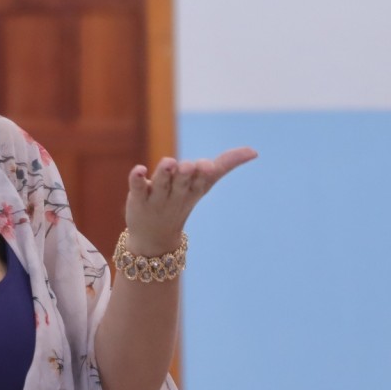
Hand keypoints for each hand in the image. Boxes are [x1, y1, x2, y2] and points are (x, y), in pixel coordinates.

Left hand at [124, 147, 257, 254]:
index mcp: (194, 189)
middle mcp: (176, 193)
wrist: (154, 239)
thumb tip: (254, 151)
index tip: (210, 165)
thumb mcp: (203, 185)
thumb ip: (225, 165)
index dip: (206, 172)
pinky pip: (136, 187)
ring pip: (161, 183)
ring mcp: (156, 196)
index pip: (203, 179)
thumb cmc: (181, 202)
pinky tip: (138, 170)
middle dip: (187, 173)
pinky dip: (136, 179)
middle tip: (190, 165)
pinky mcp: (137, 197)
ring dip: (164, 173)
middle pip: (183, 181)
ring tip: (168, 163)